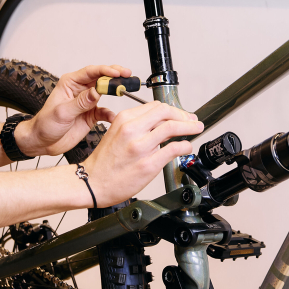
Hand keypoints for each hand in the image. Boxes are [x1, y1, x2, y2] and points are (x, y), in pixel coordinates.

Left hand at [17, 64, 131, 156]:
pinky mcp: (91, 114)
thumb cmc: (45, 124)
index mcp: (70, 83)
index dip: (105, 70)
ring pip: (105, 92)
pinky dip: (110, 114)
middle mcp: (80, 89)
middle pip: (101, 78)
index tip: (117, 73)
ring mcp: (87, 102)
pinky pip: (105, 111)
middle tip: (128, 76)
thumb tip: (97, 92)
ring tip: (126, 90)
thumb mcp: (62, 112)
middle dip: (115, 76)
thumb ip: (81, 102)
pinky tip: (113, 117)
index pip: (91, 71)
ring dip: (116, 91)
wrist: (42, 142)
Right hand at [79, 101, 202, 206]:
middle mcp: (132, 130)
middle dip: (184, 115)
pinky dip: (185, 146)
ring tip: (197, 129)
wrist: (92, 182)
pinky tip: (186, 147)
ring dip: (189, 127)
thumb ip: (138, 126)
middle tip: (193, 121)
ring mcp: (140, 147)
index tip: (181, 115)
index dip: (173, 110)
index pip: (155, 106)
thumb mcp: (117, 133)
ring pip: (172, 128)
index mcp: (124, 119)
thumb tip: (163, 124)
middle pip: (166, 112)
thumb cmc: (105, 161)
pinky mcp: (147, 164)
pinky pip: (173, 149)